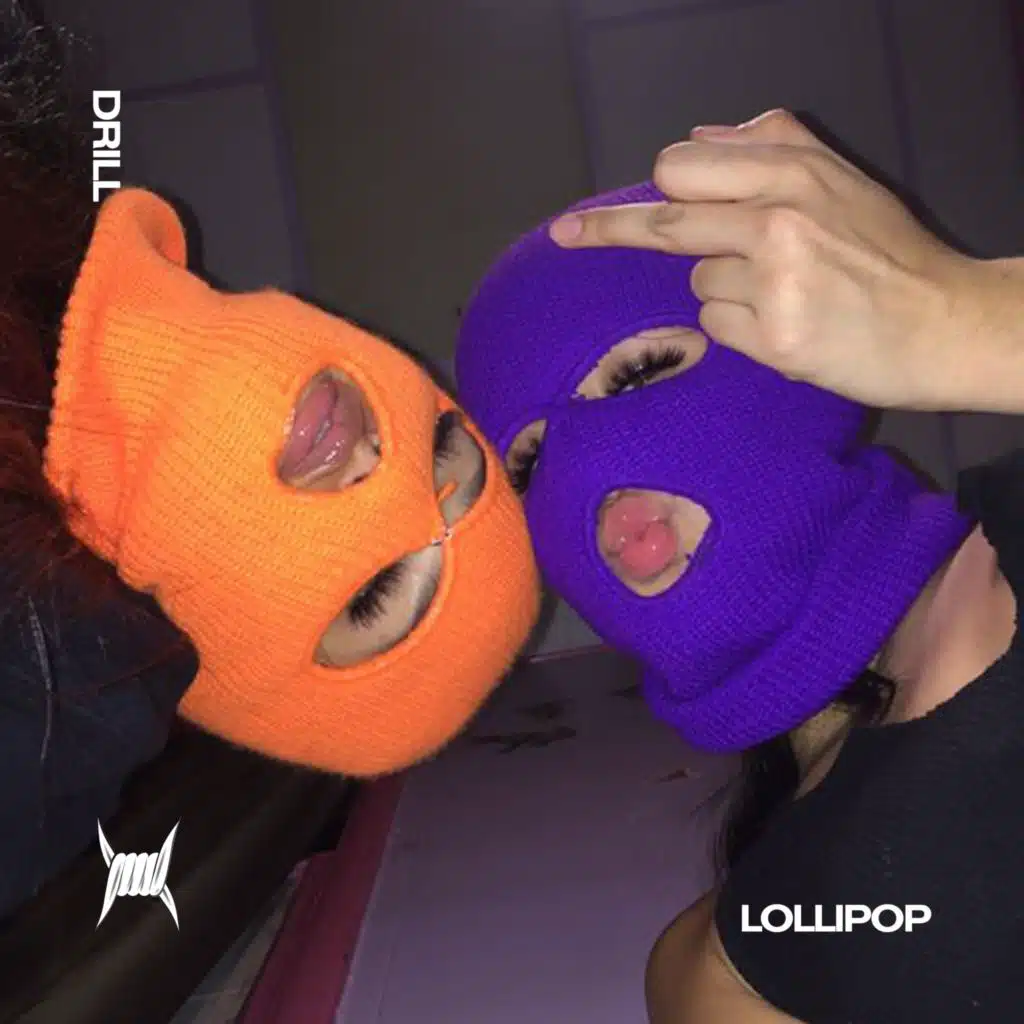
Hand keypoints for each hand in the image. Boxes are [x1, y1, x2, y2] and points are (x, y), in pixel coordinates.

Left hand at [550, 110, 986, 410]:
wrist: (941, 324)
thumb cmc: (888, 252)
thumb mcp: (841, 178)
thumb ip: (770, 145)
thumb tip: (698, 138)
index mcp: (794, 172)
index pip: (683, 169)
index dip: (646, 189)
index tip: (586, 213)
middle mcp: (777, 219)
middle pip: (666, 222)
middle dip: (608, 229)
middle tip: (565, 234)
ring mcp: (772, 280)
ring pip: (697, 281)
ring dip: (722, 288)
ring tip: (781, 293)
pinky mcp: (772, 336)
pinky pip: (716, 326)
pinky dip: (737, 327)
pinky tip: (783, 325)